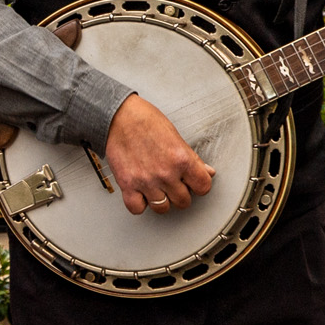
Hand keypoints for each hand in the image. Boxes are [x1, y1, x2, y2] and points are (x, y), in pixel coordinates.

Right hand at [102, 94, 214, 215]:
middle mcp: (165, 173)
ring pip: (162, 208)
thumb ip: (192, 158)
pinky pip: (137, 208)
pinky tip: (141, 193)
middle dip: (180, 193)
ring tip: (157, 188)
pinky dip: (139, 203)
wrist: (118, 116)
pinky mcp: (127, 184)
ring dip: (161, 200)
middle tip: (173, 184)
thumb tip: (207, 172)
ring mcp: (146, 181)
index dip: (199, 185)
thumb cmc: (145, 120)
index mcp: (181, 159)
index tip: (194, 183)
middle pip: (183, 202)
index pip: (203, 187)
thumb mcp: (175, 136)